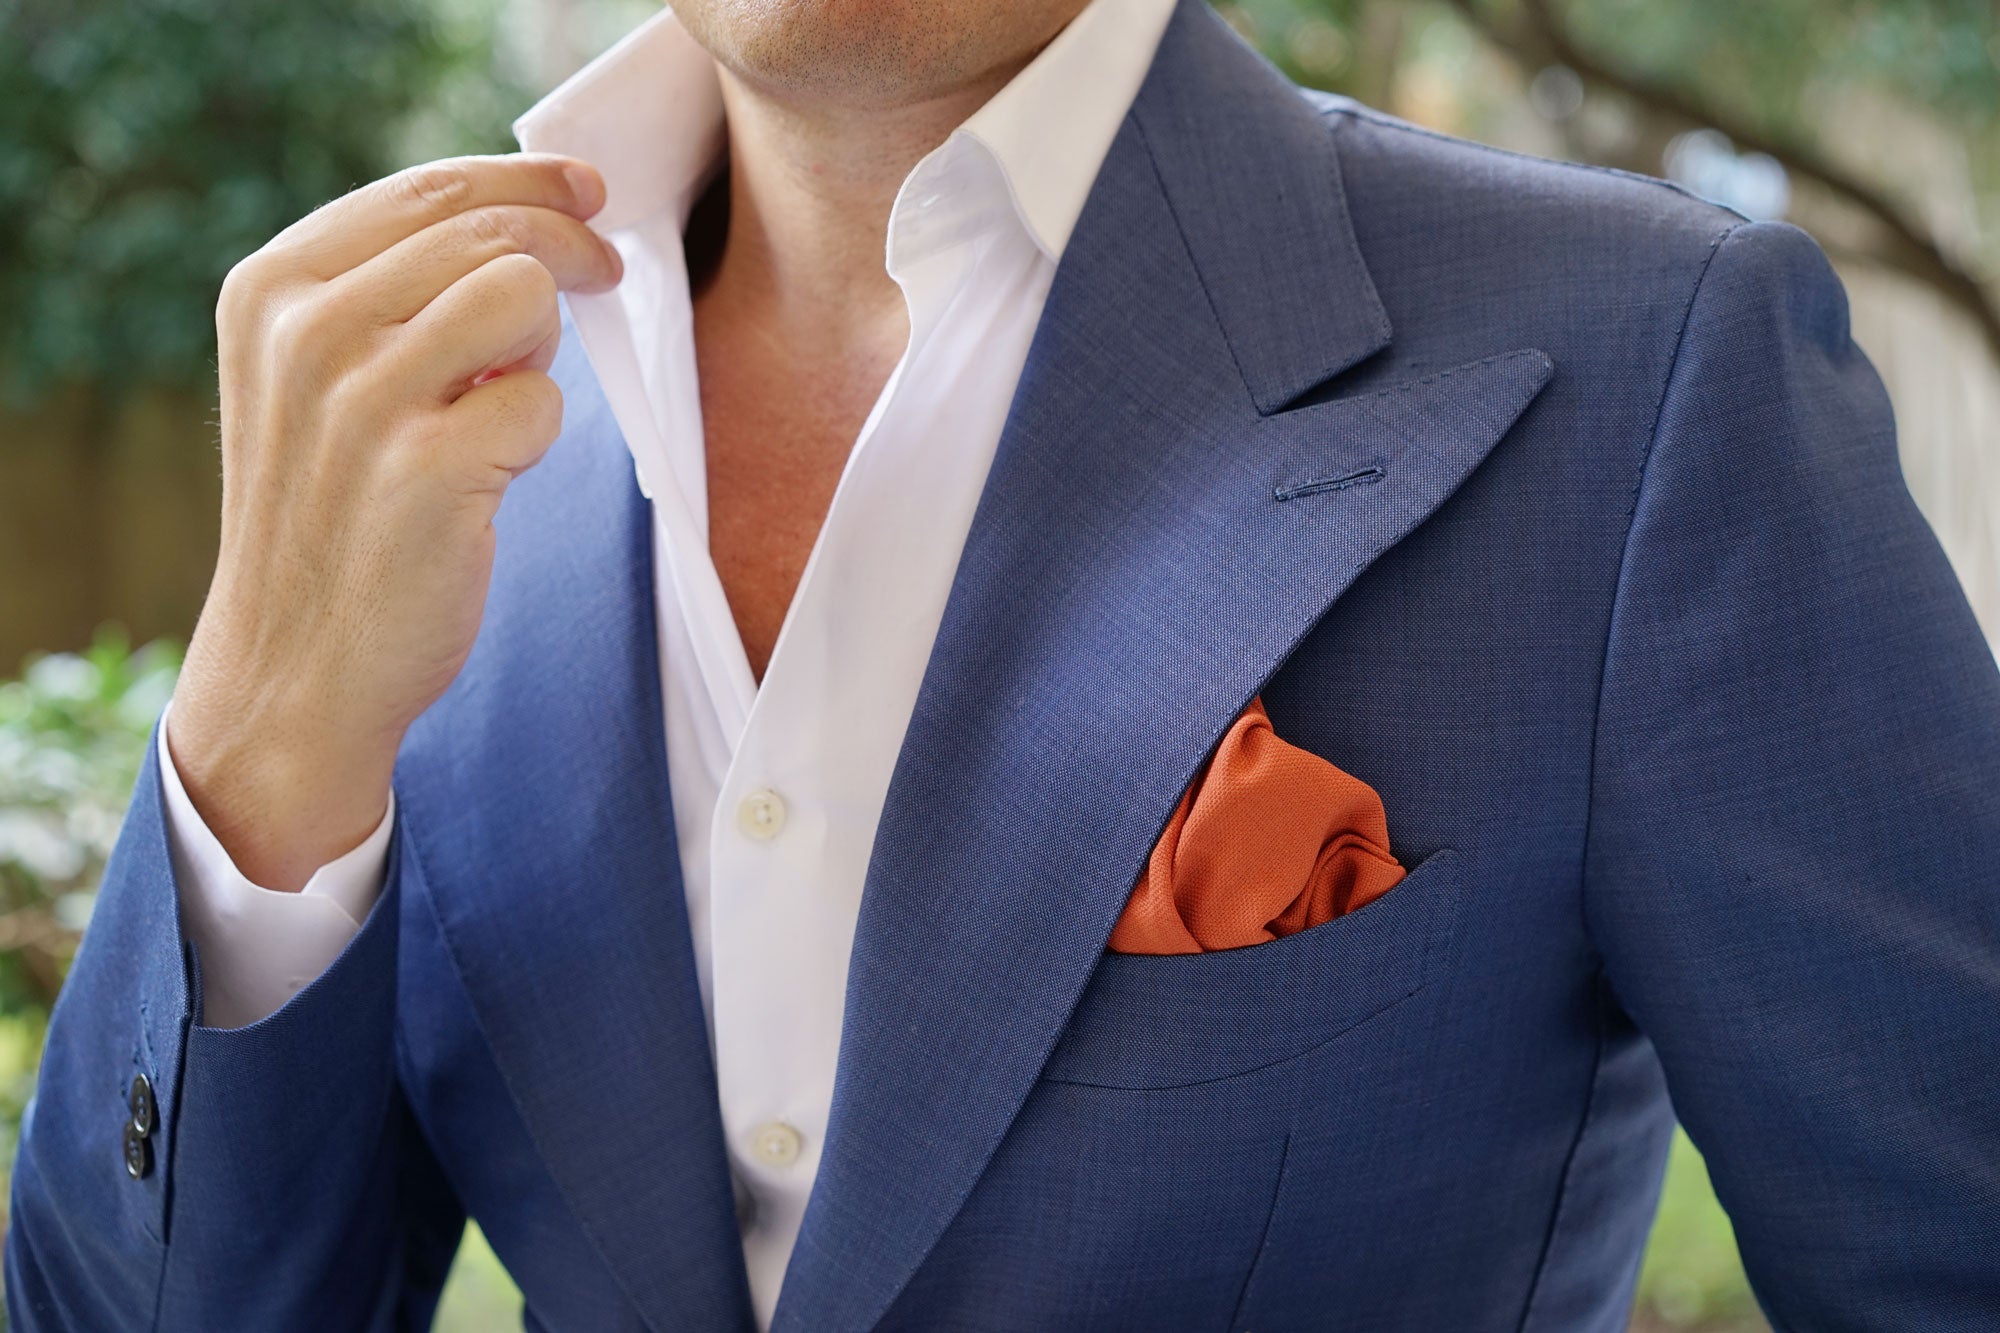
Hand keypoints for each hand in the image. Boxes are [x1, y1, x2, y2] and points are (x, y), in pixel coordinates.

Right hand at [169, 154, 621, 890]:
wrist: (295, 668)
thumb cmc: (331, 521)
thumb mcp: (315, 383)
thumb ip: (388, 298)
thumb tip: (525, 223)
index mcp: (272, 289)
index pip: (426, 191)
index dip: (526, 180)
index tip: (588, 191)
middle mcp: (307, 329)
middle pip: (490, 230)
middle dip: (568, 249)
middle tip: (607, 276)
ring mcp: (362, 397)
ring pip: (522, 294)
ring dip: (540, 348)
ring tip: (497, 406)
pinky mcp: (427, 468)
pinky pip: (542, 400)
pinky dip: (536, 437)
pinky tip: (489, 478)